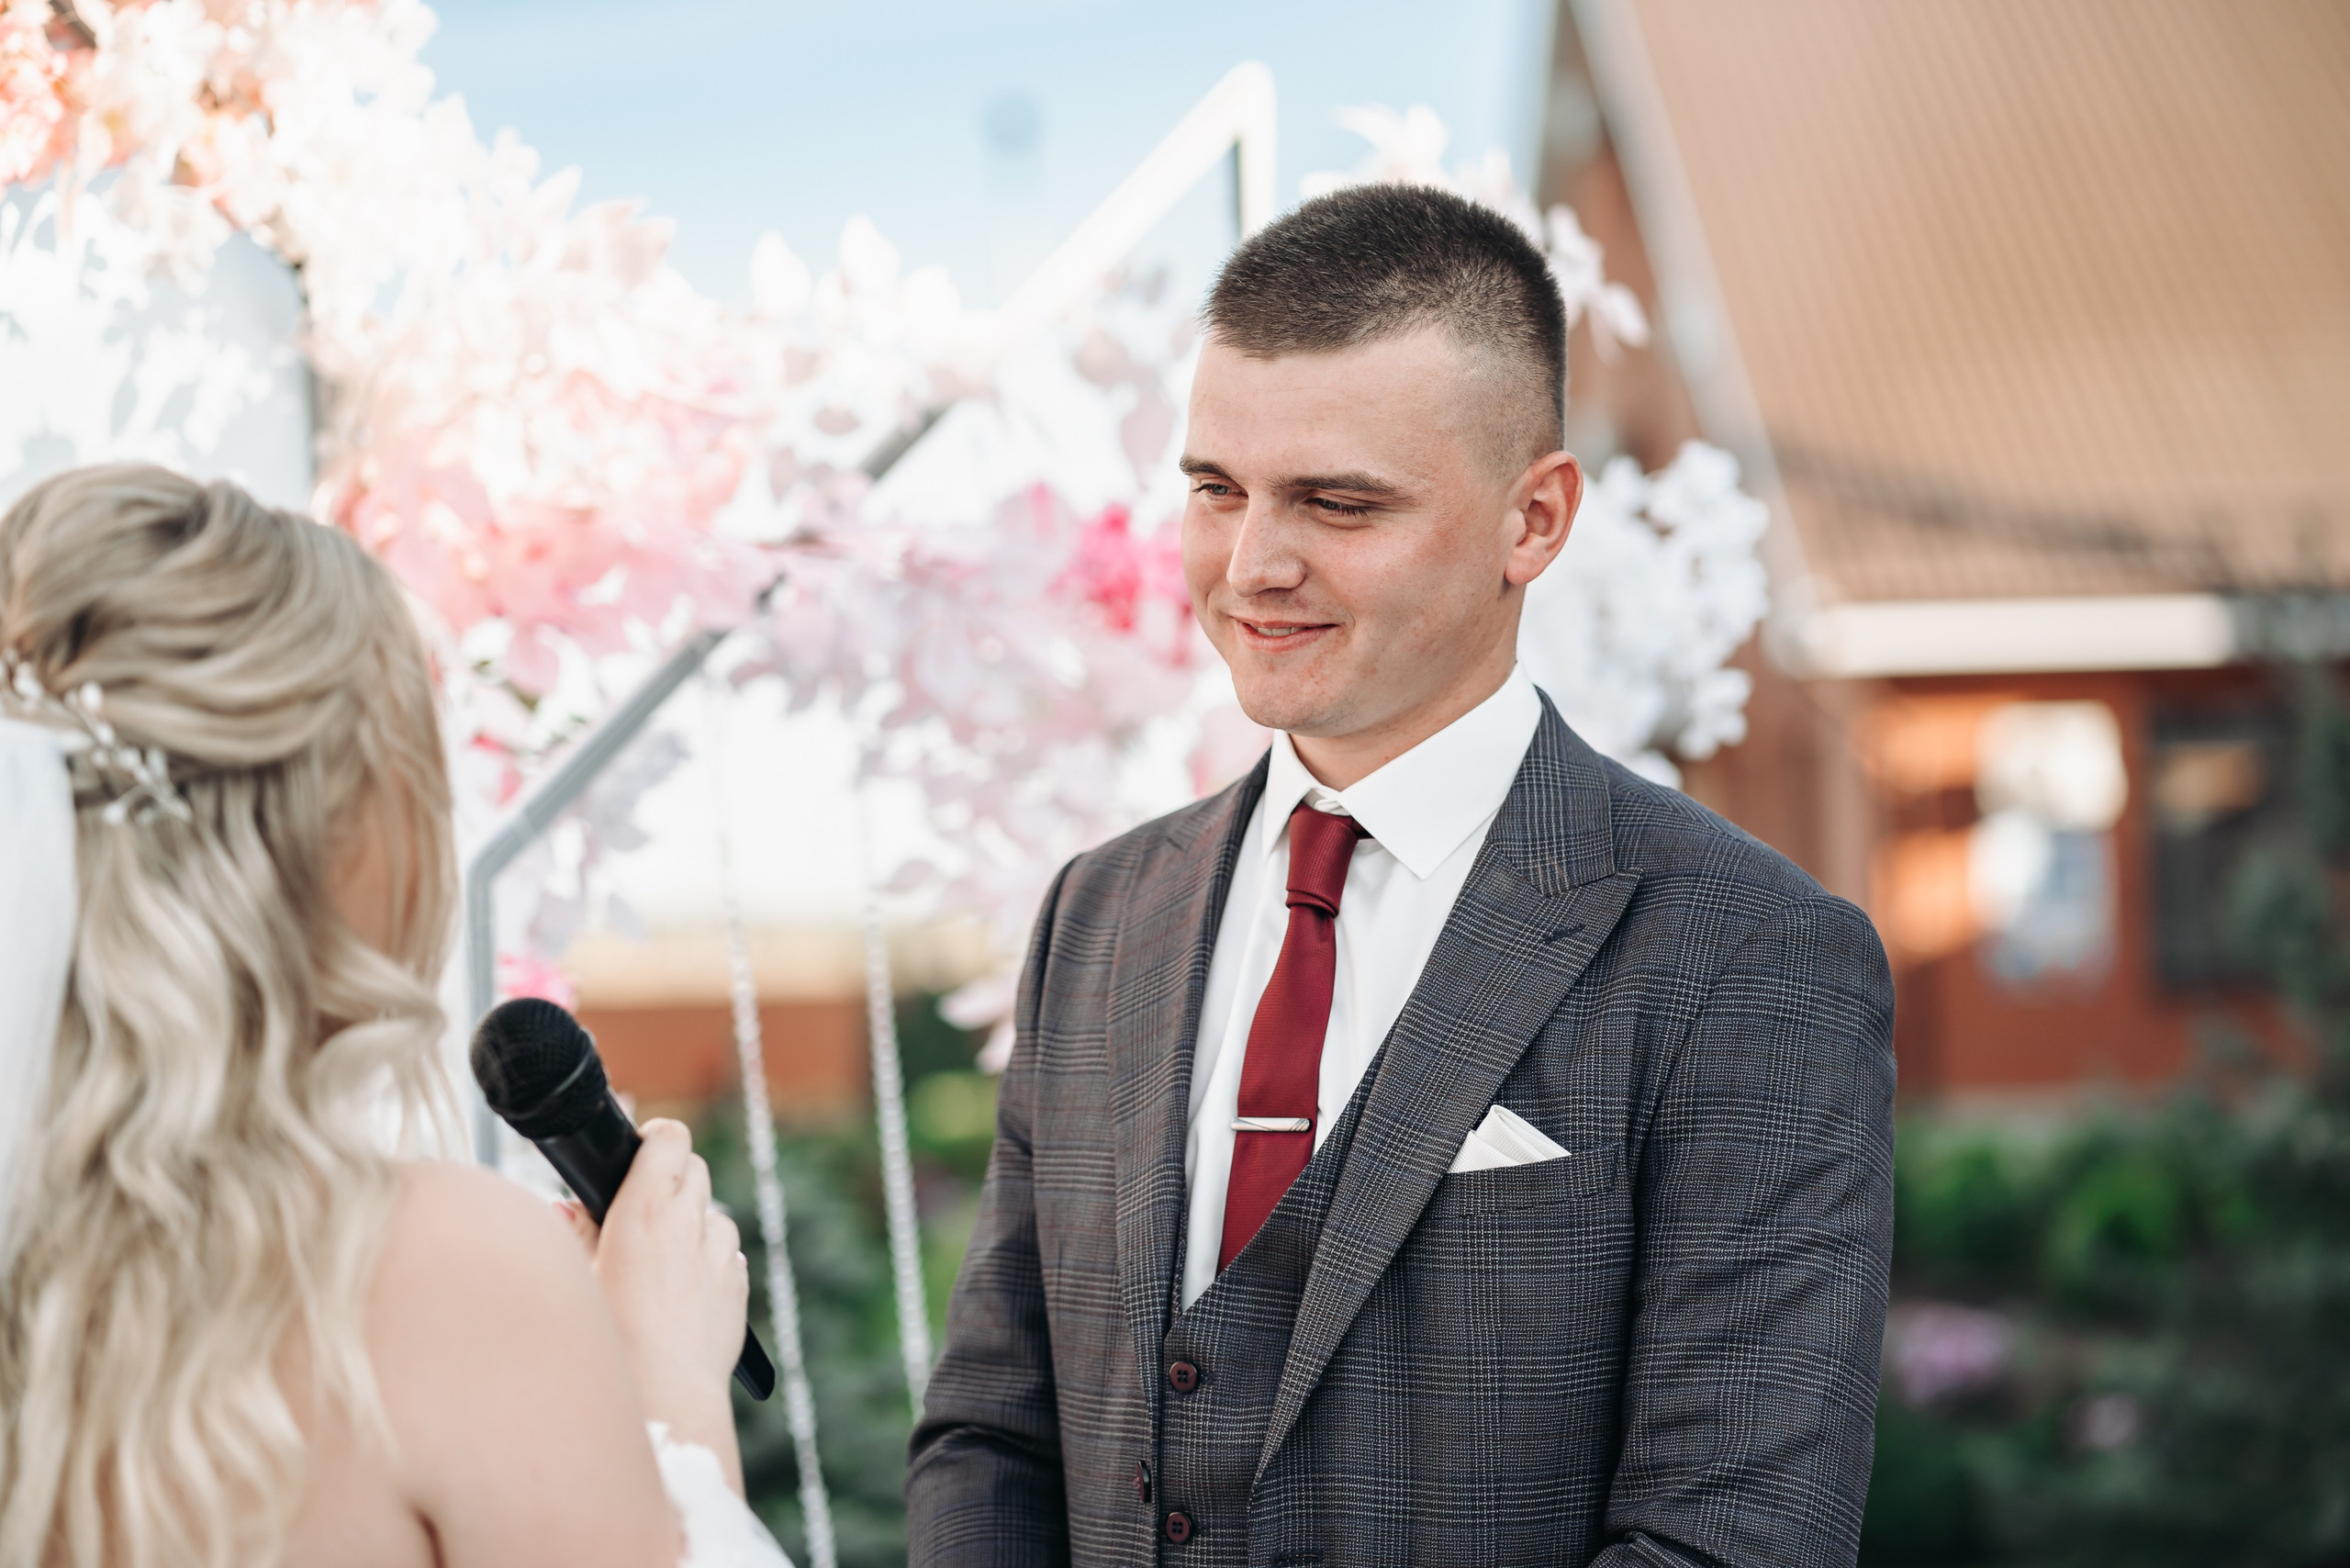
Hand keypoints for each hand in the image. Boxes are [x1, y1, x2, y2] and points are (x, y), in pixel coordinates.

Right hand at [566, 1119, 748, 1496]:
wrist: (664, 1397)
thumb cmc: (610, 1341)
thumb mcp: (579, 1280)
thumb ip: (577, 1234)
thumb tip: (569, 1208)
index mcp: (644, 1209)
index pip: (670, 1138)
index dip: (656, 1139)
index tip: (641, 1152)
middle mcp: (689, 1222)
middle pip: (694, 1168)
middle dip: (670, 1178)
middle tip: (640, 1209)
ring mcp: (720, 1252)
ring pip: (712, 1213)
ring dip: (691, 1223)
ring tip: (659, 1261)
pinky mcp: (738, 1283)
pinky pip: (727, 1254)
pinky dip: (708, 1260)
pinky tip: (680, 1292)